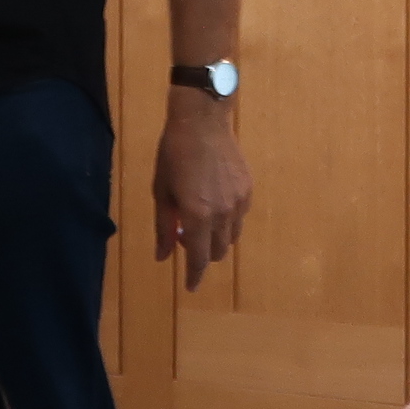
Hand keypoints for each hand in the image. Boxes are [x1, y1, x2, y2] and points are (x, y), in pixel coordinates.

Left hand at [155, 95, 253, 289]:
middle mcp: (223, 214)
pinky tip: (214, 203)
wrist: (202, 121)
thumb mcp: (161, 192)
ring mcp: (239, 202)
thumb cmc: (173, 155)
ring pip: (230, 237)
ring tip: (198, 219)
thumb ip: (163, 227)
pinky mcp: (248, 190)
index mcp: (197, 216)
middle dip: (201, 254)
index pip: (198, 258)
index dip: (194, 276)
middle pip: (217, 252)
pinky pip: (238, 218)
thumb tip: (162, 256)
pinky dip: (226, 221)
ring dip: (214, 238)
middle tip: (183, 236)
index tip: (190, 287)